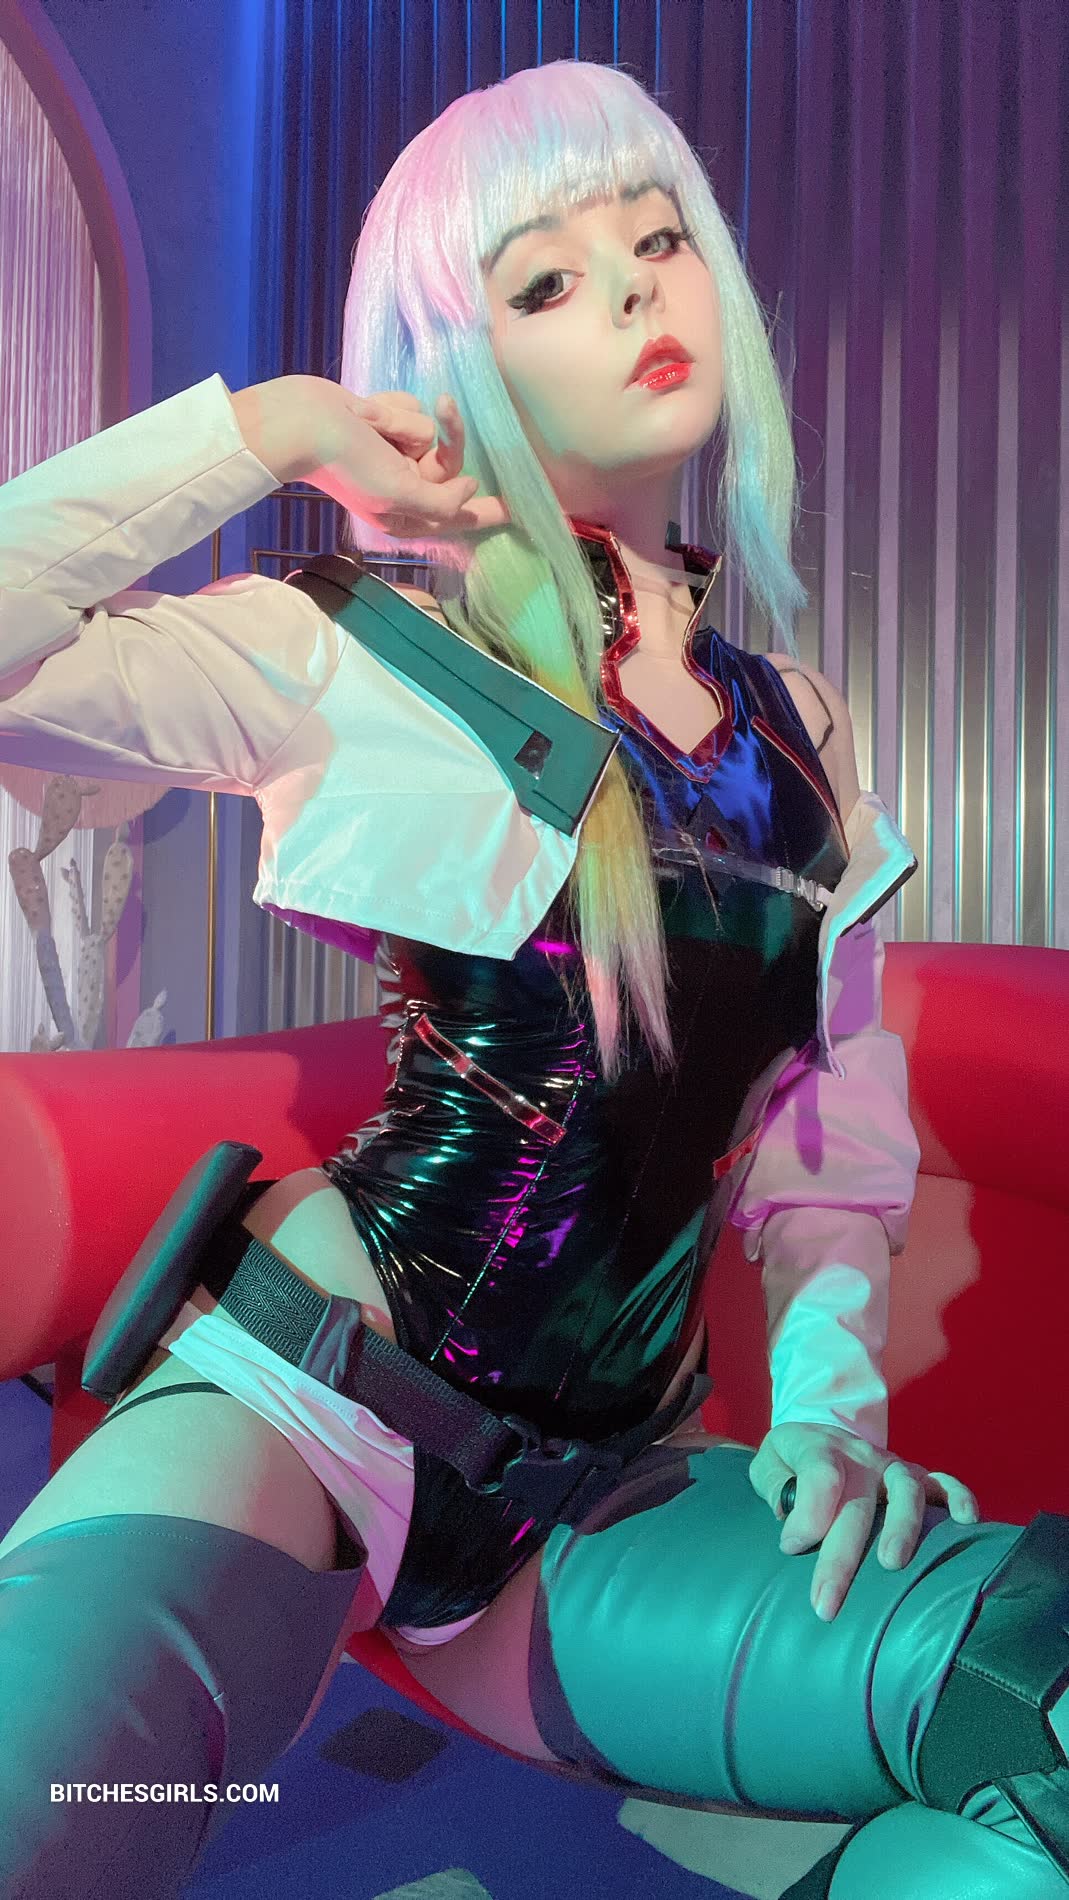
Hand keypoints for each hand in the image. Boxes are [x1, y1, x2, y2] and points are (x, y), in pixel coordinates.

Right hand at [229, 377, 508, 538]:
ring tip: (373, 421)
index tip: (518, 510)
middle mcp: (404, 486)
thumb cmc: (349, 464)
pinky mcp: (387, 424)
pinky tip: (366, 409)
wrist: (304, 421)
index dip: (486, 511)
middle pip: (449, 465)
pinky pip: (410, 410)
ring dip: (403, 422)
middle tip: (446, 409)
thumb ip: (441, 500)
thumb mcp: (399, 493)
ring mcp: (395, 454)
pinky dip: (390, 406)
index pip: (457, 515)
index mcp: (406, 514)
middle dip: (444, 437)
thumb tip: (470, 489)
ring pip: (428, 432)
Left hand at [748, 1421, 979, 1621]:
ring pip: (904, 1490)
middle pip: (855, 1503)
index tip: (791, 1546)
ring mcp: (890, 1466)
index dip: (808, 1515)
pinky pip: (944, 1482)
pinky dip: (958, 1498)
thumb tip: (793, 1529)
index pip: (819, 1476)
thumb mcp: (768, 1463)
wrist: (820, 1434)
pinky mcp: (917, 1477)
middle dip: (842, 1557)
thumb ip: (774, 1487)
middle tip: (826, 1604)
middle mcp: (858, 1457)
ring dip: (901, 1527)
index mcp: (817, 1448)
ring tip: (892, 1565)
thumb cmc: (791, 1462)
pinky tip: (965, 1521)